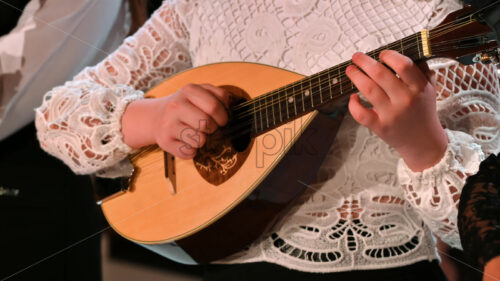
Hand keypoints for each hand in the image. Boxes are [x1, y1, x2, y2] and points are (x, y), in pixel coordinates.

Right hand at [122, 83, 230, 158]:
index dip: (223, 116)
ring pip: (200, 140)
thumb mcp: (199, 93)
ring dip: (203, 140)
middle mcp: (176, 106)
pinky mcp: (165, 142)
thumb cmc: (184, 106)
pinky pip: (189, 152)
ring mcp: (169, 124)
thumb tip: (230, 107)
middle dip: (213, 128)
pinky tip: (186, 142)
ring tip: (195, 133)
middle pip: (207, 123)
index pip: (214, 106)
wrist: (155, 117)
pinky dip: (192, 151)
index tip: (220, 119)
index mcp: (188, 90)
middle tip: (209, 127)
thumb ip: (217, 95)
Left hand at [345, 50, 447, 171]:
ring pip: (368, 90)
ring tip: (350, 70)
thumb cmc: (422, 111)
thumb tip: (406, 51)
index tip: (381, 54)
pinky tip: (353, 97)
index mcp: (418, 87)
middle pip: (380, 74)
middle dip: (364, 62)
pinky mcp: (380, 127)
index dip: (389, 56)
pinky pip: (361, 114)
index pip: (403, 65)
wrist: (423, 141)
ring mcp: (391, 114)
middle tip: (356, 56)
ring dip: (356, 77)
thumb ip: (421, 70)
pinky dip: (353, 104)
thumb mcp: (429, 89)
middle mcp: (405, 100)